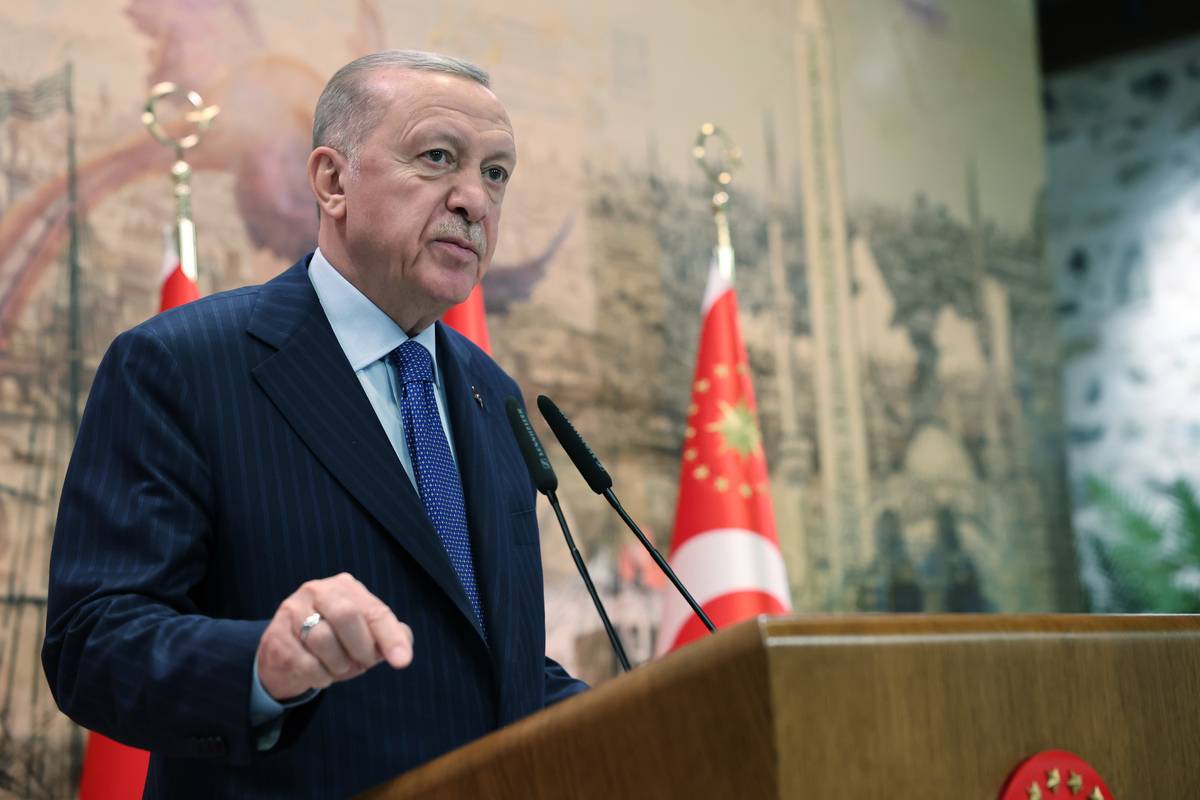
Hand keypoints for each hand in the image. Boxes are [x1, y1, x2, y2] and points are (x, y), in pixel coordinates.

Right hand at [256, 572, 412, 700]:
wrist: (284, 655)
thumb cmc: (334, 643)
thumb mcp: (363, 635)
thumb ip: (386, 637)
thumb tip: (402, 650)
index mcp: (345, 587)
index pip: (374, 611)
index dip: (390, 637)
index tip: (402, 662)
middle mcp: (317, 591)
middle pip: (347, 616)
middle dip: (362, 648)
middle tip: (365, 664)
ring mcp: (292, 611)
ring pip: (324, 640)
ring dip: (339, 665)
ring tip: (340, 668)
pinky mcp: (276, 637)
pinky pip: (306, 663)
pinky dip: (321, 677)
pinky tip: (321, 675)